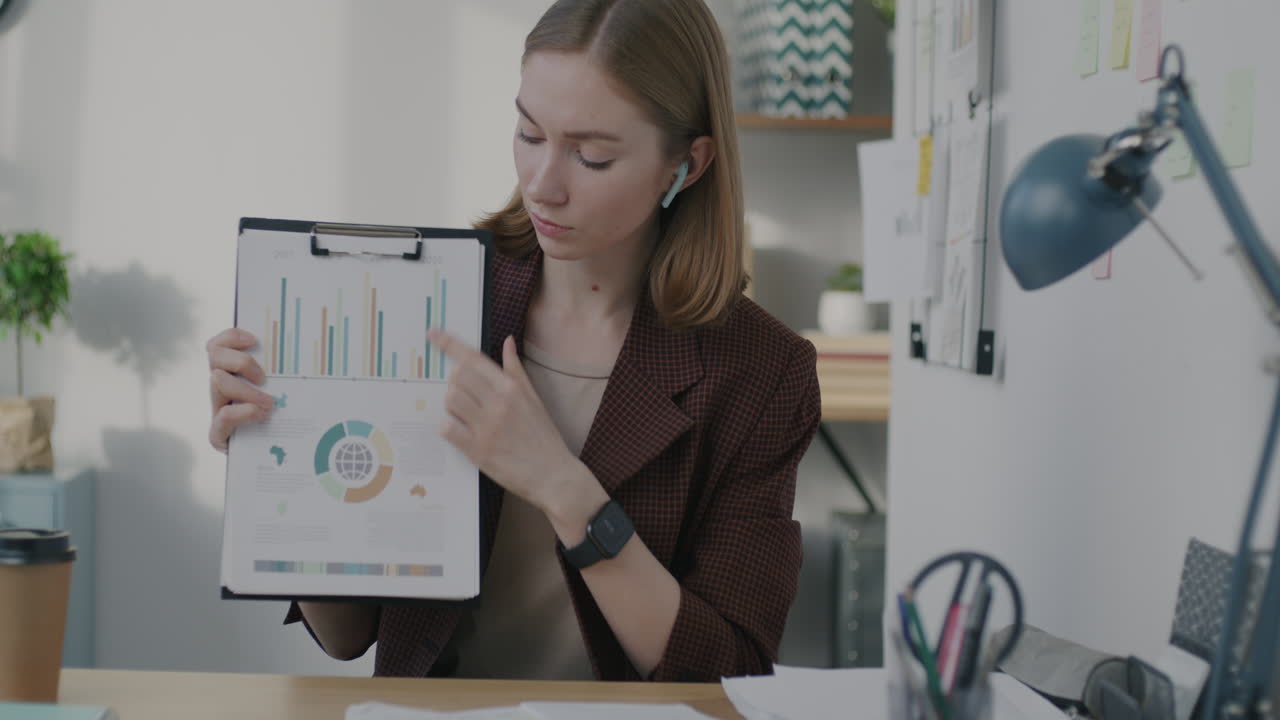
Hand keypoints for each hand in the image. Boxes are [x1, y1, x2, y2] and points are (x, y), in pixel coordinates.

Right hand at [206, 328, 274, 452]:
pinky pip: (223, 416)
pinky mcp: (218, 435)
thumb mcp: (284, 392)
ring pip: (217, 381)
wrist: (269, 459)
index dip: (231, 336)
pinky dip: (243, 411)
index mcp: (233, 374)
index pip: (218, 345)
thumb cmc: (282, 420)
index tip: (254, 340)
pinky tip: (261, 415)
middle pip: (214, 355)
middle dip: (241, 361)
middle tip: (263, 378)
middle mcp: (220, 389)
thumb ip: (285, 375)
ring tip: (269, 404)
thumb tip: (307, 353)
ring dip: (246, 390)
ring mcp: (216, 410)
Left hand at [431, 329, 583, 512]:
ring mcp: (487, 427)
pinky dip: (449, 427)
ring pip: (450, 400)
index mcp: (512, 388)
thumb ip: (516, 370)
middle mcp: (499, 404)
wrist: (554, 475)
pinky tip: (459, 431)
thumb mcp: (534, 399)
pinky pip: (448, 429)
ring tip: (465, 414)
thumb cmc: (543, 437)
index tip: (433, 333)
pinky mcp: (478, 451)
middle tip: (464, 393)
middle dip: (454, 381)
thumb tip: (508, 342)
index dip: (449, 344)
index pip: (474, 358)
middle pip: (457, 376)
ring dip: (451, 404)